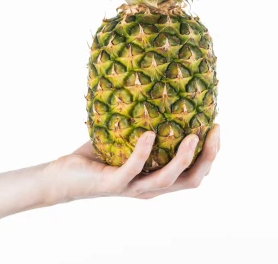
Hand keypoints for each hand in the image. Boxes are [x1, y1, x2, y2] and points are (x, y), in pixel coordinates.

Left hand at [42, 124, 219, 203]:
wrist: (61, 178)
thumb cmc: (96, 156)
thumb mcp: (127, 140)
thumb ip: (147, 125)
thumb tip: (162, 88)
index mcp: (157, 180)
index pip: (195, 174)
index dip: (211, 155)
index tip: (216, 128)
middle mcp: (149, 188)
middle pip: (191, 180)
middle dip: (208, 157)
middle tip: (213, 132)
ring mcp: (132, 188)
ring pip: (167, 180)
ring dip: (184, 158)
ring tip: (192, 136)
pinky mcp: (112, 184)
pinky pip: (132, 169)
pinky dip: (144, 151)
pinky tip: (150, 133)